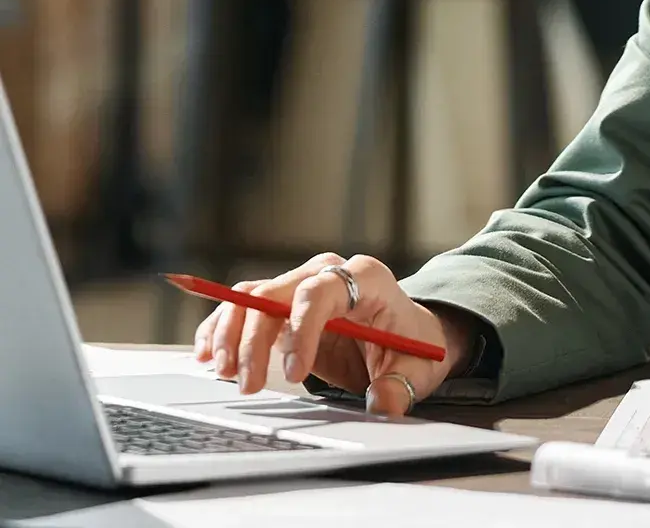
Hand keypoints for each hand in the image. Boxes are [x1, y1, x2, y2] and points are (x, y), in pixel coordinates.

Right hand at [191, 252, 474, 414]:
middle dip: (255, 339)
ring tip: (222, 372)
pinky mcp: (283, 304)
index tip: (295, 374)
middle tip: (249, 385)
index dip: (302, 328)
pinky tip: (206, 354)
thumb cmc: (410, 344)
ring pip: (253, 295)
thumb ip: (399, 385)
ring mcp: (302, 284)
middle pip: (277, 293)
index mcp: (367, 278)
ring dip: (230, 333)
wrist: (403, 334)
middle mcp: (329, 272)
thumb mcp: (417, 367)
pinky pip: (243, 305)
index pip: (322, 291)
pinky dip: (221, 327)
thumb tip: (382, 404)